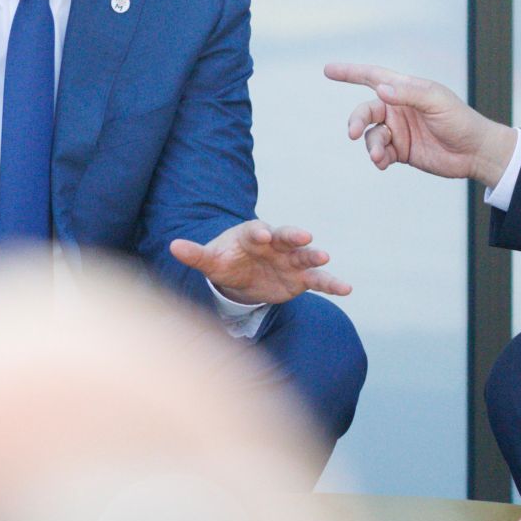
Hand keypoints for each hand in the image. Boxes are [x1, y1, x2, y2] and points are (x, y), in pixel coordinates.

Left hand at [170, 220, 352, 306]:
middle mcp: (276, 243)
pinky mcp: (301, 278)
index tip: (264, 235)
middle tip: (304, 235)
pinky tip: (347, 289)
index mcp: (252, 234)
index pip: (256, 231)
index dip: (260, 233)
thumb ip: (195, 254)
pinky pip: (318, 280)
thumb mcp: (210, 260)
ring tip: (324, 257)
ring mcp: (291, 260)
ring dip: (314, 256)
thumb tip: (174, 247)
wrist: (243, 275)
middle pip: (286, 237)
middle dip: (293, 236)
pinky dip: (332, 283)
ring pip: (305, 256)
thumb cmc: (226, 260)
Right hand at [324, 62, 517, 188]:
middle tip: (353, 133)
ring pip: (371, 135)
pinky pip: (380, 153)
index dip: (350, 72)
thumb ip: (409, 94)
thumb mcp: (437, 101)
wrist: (475, 153)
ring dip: (371, 145)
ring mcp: (398, 131)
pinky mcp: (401, 151)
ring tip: (379, 156)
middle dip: (356, 120)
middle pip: (365, 111)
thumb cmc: (460, 120)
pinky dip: (378, 158)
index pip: (372, 77)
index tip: (328, 70)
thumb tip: (380, 89)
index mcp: (405, 90)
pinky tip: (383, 163)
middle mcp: (398, 108)